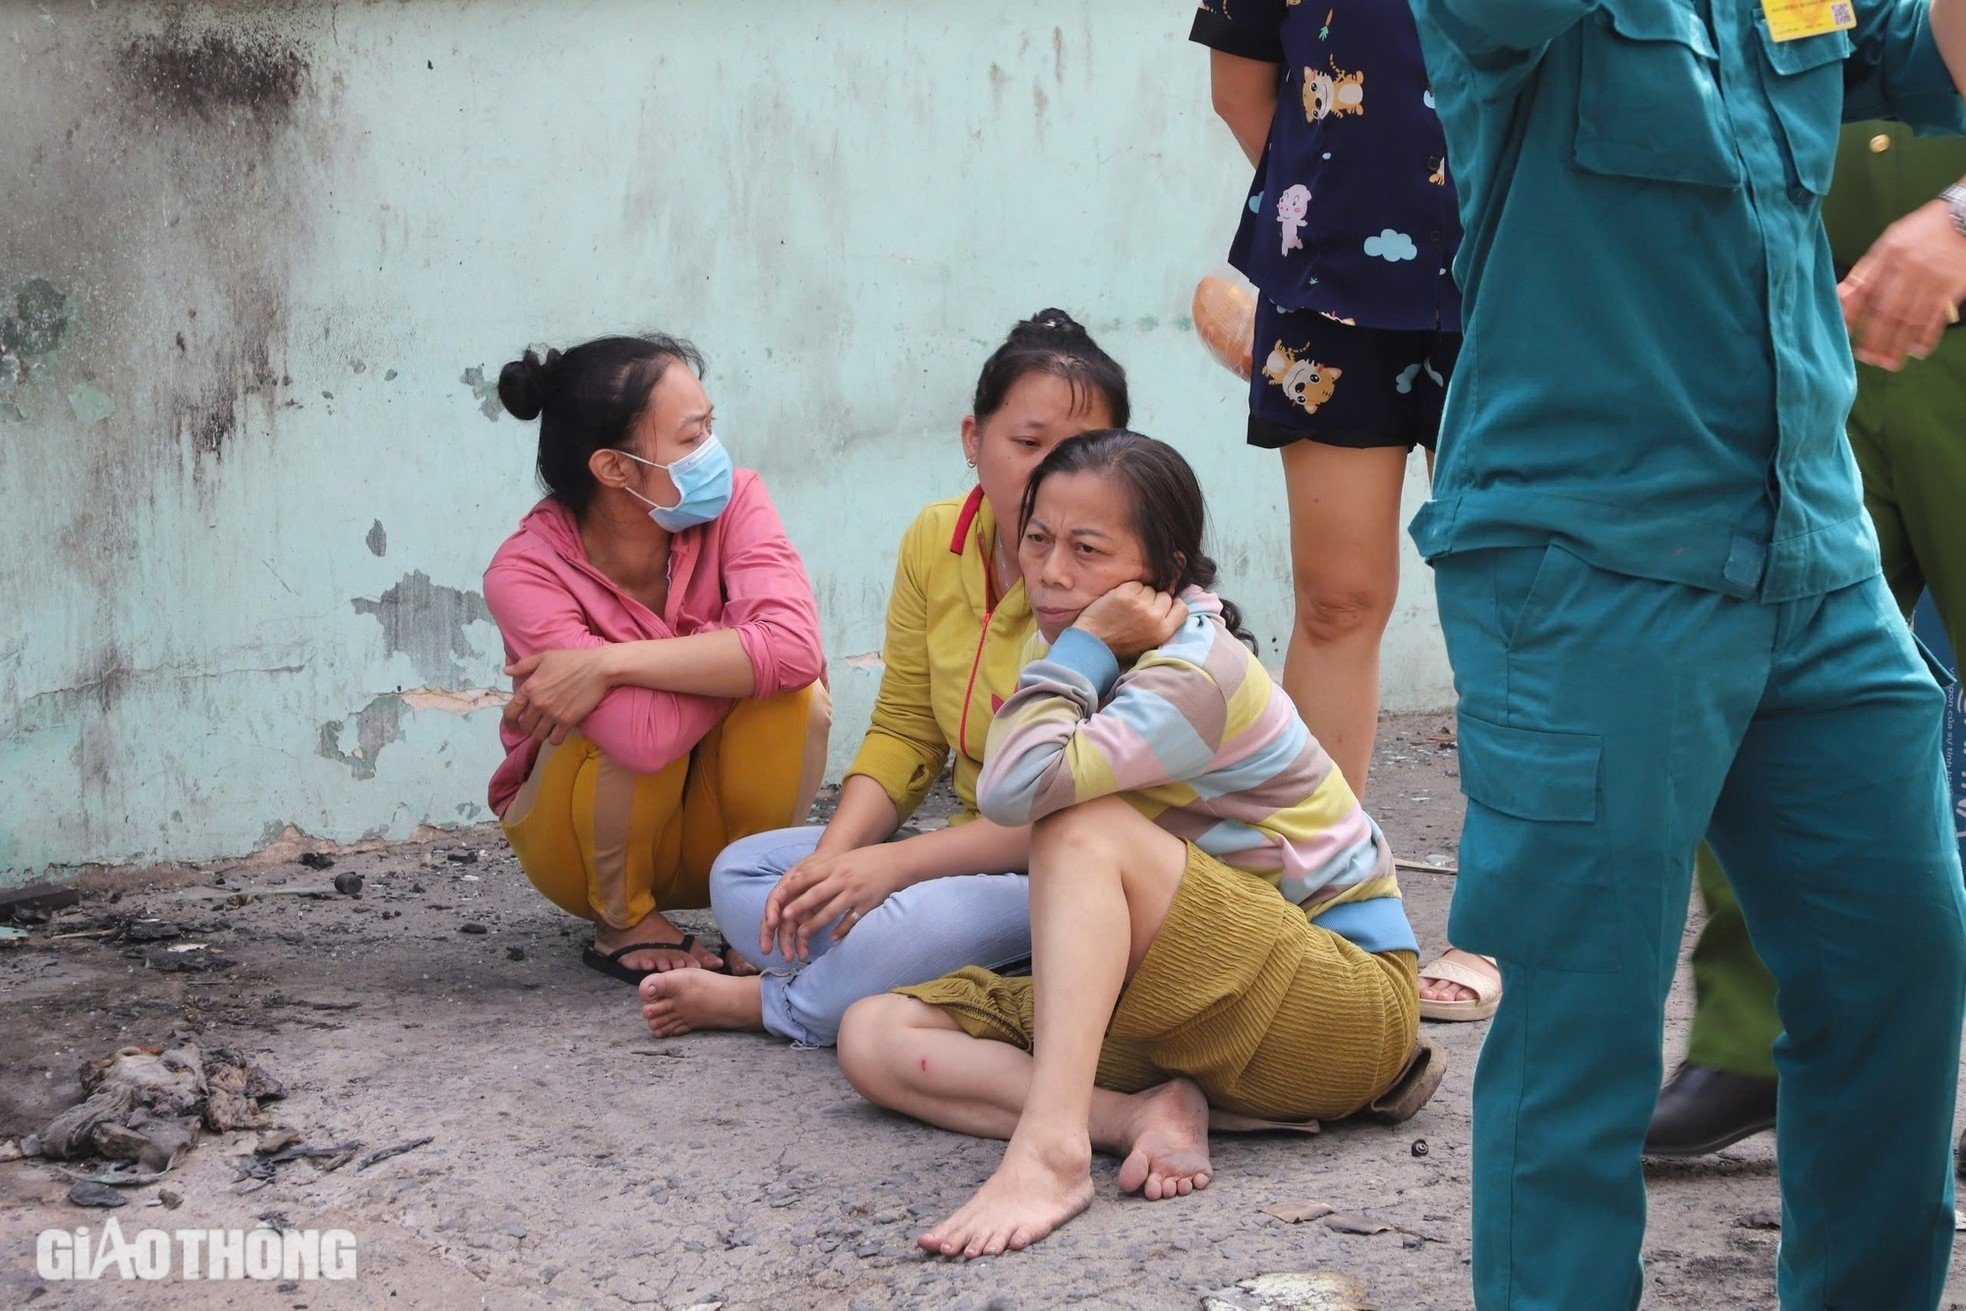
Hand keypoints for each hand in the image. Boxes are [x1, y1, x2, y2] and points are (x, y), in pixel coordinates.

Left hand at [503, 648, 613, 744]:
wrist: (598, 668)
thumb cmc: (572, 660)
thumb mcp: (544, 657)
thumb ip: (523, 665)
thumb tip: (506, 671)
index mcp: (530, 687)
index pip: (511, 711)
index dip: (508, 722)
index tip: (511, 725)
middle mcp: (539, 703)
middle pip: (525, 726)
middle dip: (528, 726)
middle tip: (535, 724)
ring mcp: (553, 713)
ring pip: (538, 735)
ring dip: (540, 733)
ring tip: (546, 729)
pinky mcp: (568, 721)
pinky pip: (555, 739)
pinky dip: (554, 739)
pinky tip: (557, 733)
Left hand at [759, 845, 903, 961]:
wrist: (897, 862)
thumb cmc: (868, 859)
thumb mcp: (844, 859)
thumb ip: (824, 868)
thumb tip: (799, 876)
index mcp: (836, 866)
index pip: (810, 877)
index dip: (793, 888)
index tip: (779, 897)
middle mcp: (844, 879)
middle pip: (817, 894)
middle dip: (799, 907)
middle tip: (784, 917)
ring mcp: (856, 893)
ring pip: (832, 910)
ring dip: (815, 923)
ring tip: (803, 934)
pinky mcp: (867, 905)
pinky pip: (851, 920)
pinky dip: (841, 930)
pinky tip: (831, 938)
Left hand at [1072, 582, 1186, 658]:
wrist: (1093, 644)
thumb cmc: (1120, 644)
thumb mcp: (1149, 642)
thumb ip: (1162, 624)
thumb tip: (1172, 603)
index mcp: (1164, 631)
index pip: (1182, 608)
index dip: (1173, 604)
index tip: (1163, 605)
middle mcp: (1155, 617)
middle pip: (1165, 596)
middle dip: (1154, 600)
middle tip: (1138, 610)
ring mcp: (1141, 604)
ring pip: (1149, 589)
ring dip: (1140, 594)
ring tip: (1127, 608)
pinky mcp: (1126, 594)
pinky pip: (1135, 584)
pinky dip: (1127, 590)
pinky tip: (1118, 602)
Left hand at [1840, 198, 1965, 371]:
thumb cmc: (1924, 230)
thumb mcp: (1892, 239)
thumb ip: (1868, 268)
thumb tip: (1843, 295)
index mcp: (1889, 254)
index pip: (1865, 289)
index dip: (1853, 314)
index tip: (1845, 332)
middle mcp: (1908, 267)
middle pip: (1887, 310)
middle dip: (1875, 337)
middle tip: (1866, 358)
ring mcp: (1932, 278)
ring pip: (1911, 318)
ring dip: (1898, 344)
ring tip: (1888, 363)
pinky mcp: (1953, 286)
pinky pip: (1936, 316)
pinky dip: (1927, 336)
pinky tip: (1918, 351)